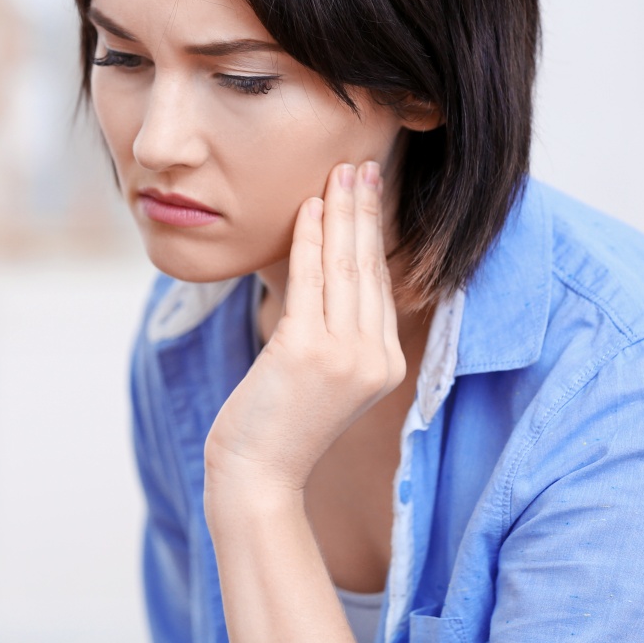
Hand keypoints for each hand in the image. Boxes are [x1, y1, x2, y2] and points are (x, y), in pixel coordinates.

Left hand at [202, 160, 404, 501]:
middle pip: (368, 267)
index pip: (379, 284)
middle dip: (364, 210)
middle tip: (362, 166)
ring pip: (344, 266)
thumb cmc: (281, 423)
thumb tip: (331, 271)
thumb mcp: (326, 376)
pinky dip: (310, 238)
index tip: (367, 195)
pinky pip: (309, 280)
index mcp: (385, 362)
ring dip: (342, 213)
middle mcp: (374, 356)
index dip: (373, 234)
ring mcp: (345, 355)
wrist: (258, 476)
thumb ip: (340, 331)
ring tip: (341, 173)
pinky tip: (310, 207)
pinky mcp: (308, 351)